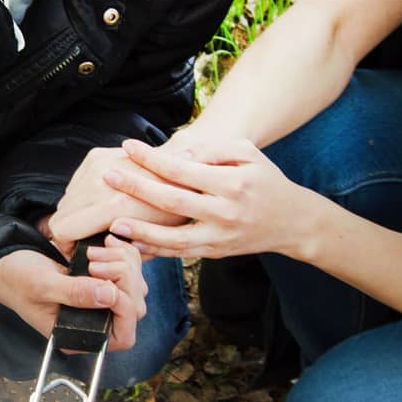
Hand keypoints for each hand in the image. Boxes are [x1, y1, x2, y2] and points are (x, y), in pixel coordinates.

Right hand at [0, 238, 146, 352]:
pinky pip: (131, 270)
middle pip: (135, 308)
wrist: (10, 266)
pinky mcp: (106, 282)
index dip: (124, 310)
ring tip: (94, 252)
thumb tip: (110, 295)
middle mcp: (95, 323)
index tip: (107, 285)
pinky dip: (124, 254)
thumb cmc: (19, 281)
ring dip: (124, 263)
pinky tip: (105, 244)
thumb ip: (75, 293)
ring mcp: (103, 303)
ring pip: (137, 287)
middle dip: (124, 279)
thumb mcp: (42, 286)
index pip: (122, 336)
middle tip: (95, 262)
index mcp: (79, 335)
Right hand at [48, 146, 186, 253]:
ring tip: (97, 220)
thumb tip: (93, 258)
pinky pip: (74, 184)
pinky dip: (83, 196)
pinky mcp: (96, 155)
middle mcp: (100, 181)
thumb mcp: (157, 242)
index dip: (66, 245)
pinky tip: (102, 201)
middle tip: (87, 240)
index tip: (77, 251)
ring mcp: (97, 165)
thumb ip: (122, 253)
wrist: (186, 167)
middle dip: (71, 230)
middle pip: (61, 214)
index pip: (63, 229)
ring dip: (77, 212)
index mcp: (114, 205)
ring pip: (66, 199)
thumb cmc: (176, 210)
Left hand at [104, 137, 312, 259]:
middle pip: (174, 201)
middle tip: (108, 178)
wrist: (292, 221)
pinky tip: (133, 243)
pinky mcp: (215, 253)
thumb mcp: (248, 155)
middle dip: (138, 190)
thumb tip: (178, 157)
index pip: (184, 170)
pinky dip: (156, 250)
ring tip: (113, 224)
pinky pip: (180, 253)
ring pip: (175, 237)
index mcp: (233, 184)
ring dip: (142, 231)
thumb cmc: (265, 181)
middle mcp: (226, 212)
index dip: (153, 159)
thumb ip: (213, 152)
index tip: (128, 147)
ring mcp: (220, 237)